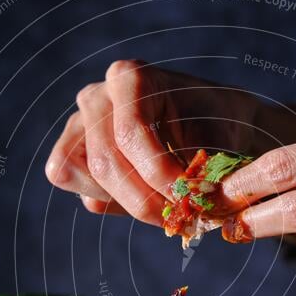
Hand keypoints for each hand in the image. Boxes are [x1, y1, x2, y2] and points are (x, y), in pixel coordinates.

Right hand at [45, 60, 274, 224]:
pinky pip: (86, 195)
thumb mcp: (219, 137)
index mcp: (129, 78)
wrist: (213, 124)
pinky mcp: (76, 158)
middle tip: (180, 217)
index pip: (131, 134)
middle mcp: (96, 98)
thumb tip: (190, 201)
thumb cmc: (217, 124)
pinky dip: (117, 206)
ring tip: (167, 209)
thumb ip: (200, 166)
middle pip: (104, 162)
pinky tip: (148, 198)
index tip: (190, 198)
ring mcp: (79, 127)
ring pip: (84, 178)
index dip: (159, 174)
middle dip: (145, 199)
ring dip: (128, 204)